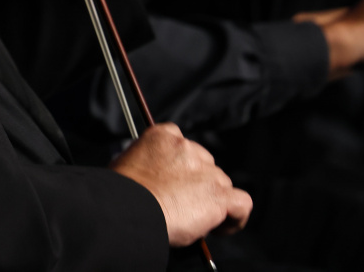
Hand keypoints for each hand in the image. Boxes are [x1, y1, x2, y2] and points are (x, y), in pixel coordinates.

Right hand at [112, 122, 251, 245]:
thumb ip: (150, 166)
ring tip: (194, 221)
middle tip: (181, 206)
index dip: (182, 167)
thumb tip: (159, 184)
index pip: (182, 145)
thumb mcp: (129, 165)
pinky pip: (241, 203)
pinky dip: (235, 218)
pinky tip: (221, 228)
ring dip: (211, 201)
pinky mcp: (219, 194)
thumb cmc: (121, 194)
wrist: (129, 208)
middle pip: (204, 165)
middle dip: (197, 185)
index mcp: (163, 136)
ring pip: (221, 184)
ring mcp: (206, 169)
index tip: (175, 183)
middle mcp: (187, 147)